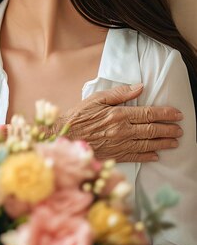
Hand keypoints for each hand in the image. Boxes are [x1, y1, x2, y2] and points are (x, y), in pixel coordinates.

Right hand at [58, 83, 182, 162]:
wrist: (64, 136)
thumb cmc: (79, 116)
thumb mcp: (97, 98)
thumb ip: (119, 93)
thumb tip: (139, 87)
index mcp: (119, 114)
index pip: (149, 114)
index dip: (165, 114)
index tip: (177, 114)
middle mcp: (122, 131)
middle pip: (152, 130)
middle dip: (169, 129)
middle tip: (180, 129)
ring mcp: (120, 145)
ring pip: (147, 144)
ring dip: (163, 143)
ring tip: (174, 142)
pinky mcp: (115, 156)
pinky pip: (136, 157)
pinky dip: (148, 156)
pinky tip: (156, 155)